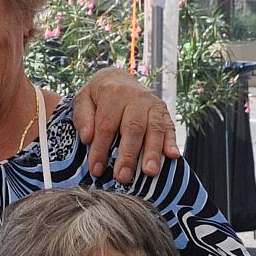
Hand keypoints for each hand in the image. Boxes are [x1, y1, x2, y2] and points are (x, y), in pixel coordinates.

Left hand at [72, 67, 180, 181]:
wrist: (117, 78)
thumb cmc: (97, 96)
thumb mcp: (82, 100)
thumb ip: (83, 118)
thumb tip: (88, 138)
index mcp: (113, 92)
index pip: (106, 125)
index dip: (101, 149)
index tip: (97, 170)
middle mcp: (135, 97)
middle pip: (133, 128)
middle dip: (128, 155)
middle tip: (123, 176)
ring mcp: (152, 104)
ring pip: (154, 129)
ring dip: (152, 152)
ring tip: (149, 172)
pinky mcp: (163, 110)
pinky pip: (169, 127)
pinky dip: (172, 142)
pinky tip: (173, 156)